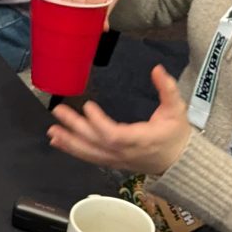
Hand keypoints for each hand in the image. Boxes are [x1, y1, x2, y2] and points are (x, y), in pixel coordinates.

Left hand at [47, 64, 192, 175]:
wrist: (179, 162)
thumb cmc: (176, 135)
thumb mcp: (177, 109)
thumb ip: (168, 89)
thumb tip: (157, 69)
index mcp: (141, 139)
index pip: (115, 135)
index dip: (99, 123)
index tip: (87, 106)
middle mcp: (125, 153)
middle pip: (96, 143)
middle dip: (75, 128)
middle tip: (58, 111)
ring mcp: (117, 159)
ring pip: (90, 153)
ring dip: (69, 141)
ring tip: (52, 130)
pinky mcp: (112, 161)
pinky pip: (90, 157)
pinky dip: (73, 150)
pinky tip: (59, 141)